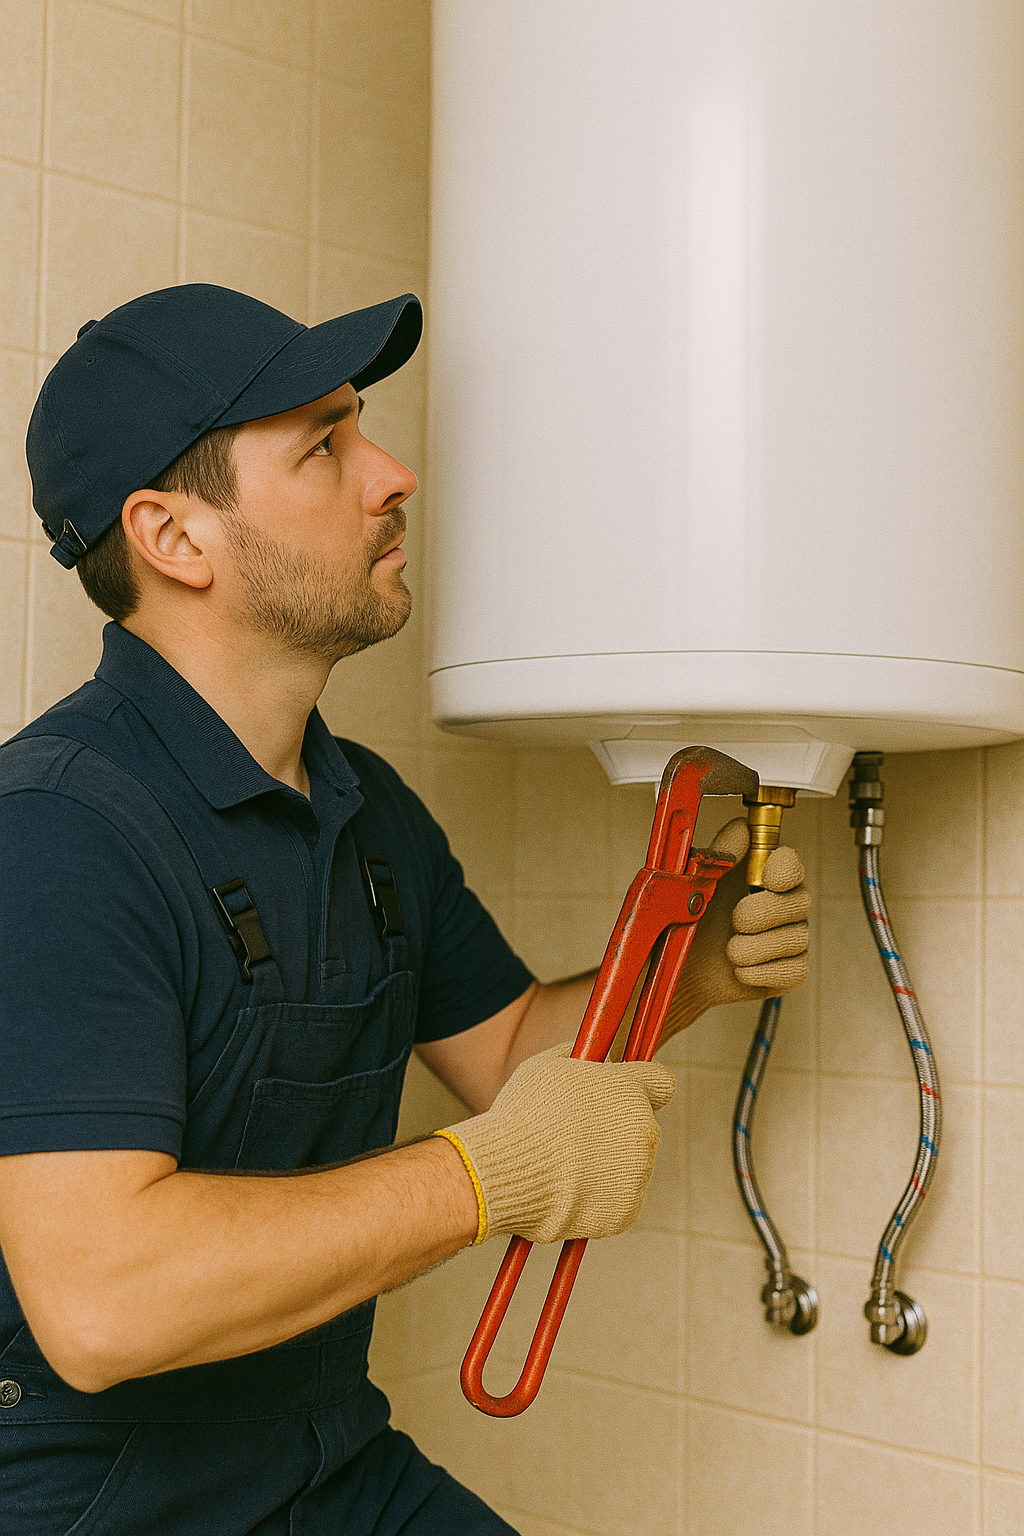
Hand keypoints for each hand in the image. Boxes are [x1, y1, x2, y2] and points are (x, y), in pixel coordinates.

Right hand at [435, 1044, 675, 1243]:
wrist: (504, 1170)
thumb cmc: (521, 1114)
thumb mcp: (547, 1065)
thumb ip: (579, 1057)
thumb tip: (590, 1055)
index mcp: (630, 1090)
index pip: (662, 1083)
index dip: (643, 1089)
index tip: (625, 1097)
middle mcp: (644, 1131)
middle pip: (643, 1130)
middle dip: (618, 1133)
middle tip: (577, 1138)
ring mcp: (638, 1175)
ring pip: (630, 1168)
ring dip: (607, 1167)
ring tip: (563, 1167)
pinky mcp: (626, 1212)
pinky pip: (618, 1202)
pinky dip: (598, 1200)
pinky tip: (566, 1191)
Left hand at [660, 817, 809, 1039]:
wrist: (682, 968)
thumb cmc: (691, 921)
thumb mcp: (696, 881)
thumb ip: (720, 852)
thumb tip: (740, 829)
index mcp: (763, 875)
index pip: (791, 863)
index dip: (784, 869)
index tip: (766, 879)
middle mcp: (784, 903)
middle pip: (800, 901)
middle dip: (760, 914)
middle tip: (735, 921)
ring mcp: (792, 937)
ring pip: (795, 939)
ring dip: (751, 948)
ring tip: (729, 949)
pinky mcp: (791, 970)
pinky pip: (790, 970)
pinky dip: (756, 972)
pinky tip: (739, 967)